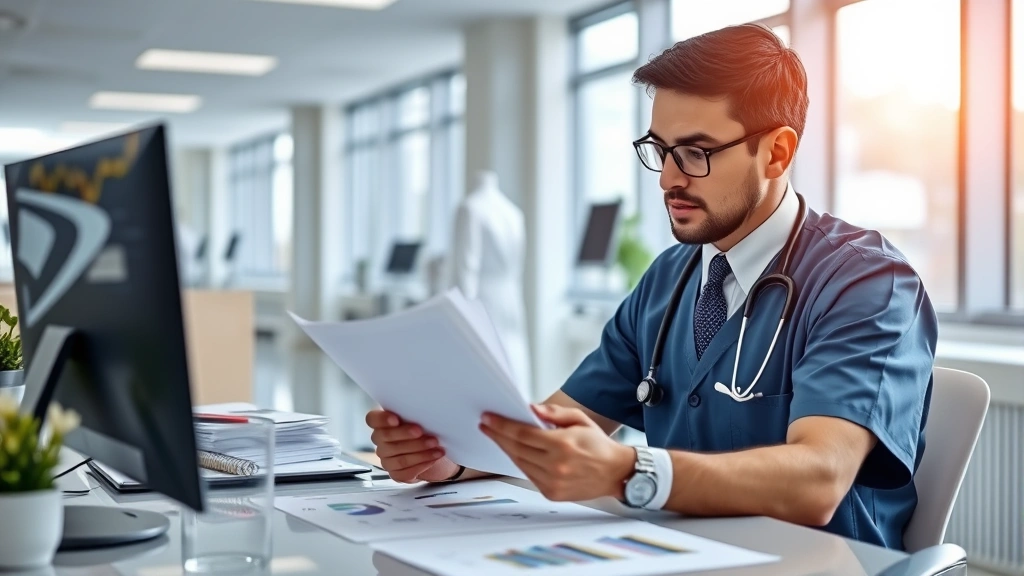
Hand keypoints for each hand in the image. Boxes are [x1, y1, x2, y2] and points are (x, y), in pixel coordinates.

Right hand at [365, 410, 459, 482]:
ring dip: (420, 451)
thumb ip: (415, 415)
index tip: (396, 419)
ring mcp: (387, 459)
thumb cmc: (427, 431)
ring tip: (436, 446)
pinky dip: (421, 465)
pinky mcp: (396, 473)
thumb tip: (423, 409)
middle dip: (406, 434)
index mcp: (383, 424)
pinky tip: (433, 458)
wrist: (437, 450)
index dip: (382, 419)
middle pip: (386, 438)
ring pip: (399, 457)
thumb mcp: (422, 419)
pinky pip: (405, 472)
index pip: (372, 419)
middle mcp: (381, 442)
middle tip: (422, 432)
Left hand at [480, 404, 634, 501]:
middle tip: (486, 425)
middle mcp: (556, 466)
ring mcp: (553, 482)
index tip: (488, 419)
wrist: (616, 473)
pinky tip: (514, 451)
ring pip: (519, 462)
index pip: (523, 433)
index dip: (502, 425)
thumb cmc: (599, 446)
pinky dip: (519, 462)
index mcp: (563, 445)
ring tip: (497, 437)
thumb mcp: (580, 420)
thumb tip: (531, 408)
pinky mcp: (551, 493)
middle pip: (516, 448)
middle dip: (498, 435)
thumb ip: (555, 413)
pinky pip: (528, 474)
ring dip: (506, 449)